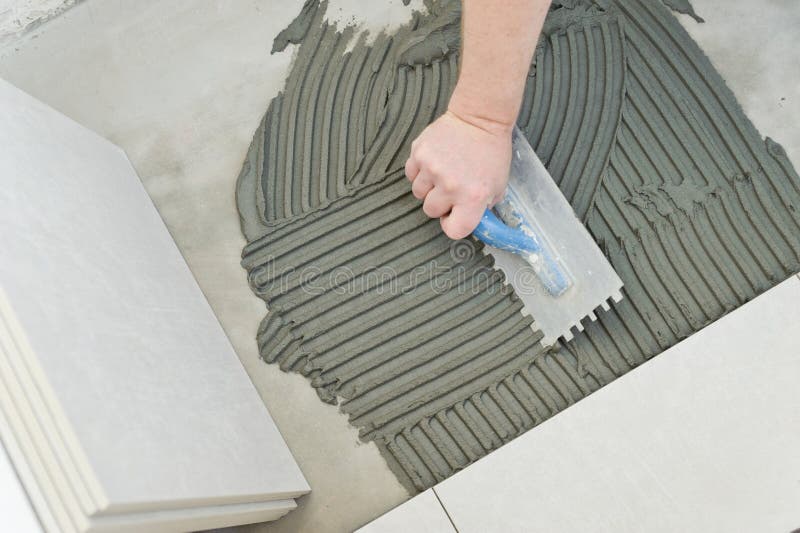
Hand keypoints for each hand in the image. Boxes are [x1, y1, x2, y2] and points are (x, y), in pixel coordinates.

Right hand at [404, 110, 511, 239]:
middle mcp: (450, 185)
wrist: (480, 117)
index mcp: (472, 197)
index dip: (452, 224)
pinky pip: (410, 174)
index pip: (454, 231)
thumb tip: (469, 220)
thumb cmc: (491, 152)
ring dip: (428, 187)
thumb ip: (482, 207)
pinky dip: (419, 171)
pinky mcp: (418, 152)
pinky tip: (433, 162)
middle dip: (440, 203)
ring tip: (443, 171)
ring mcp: (431, 168)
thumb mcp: (498, 185)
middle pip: (430, 211)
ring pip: (418, 193)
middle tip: (451, 187)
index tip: (454, 215)